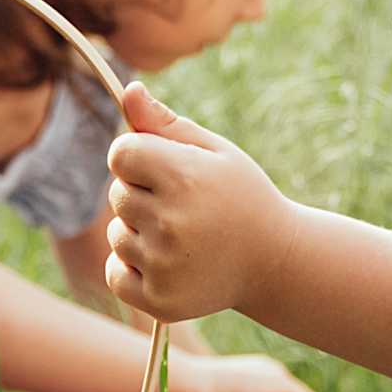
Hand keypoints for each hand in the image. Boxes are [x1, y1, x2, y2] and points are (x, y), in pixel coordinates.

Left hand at [103, 82, 289, 324]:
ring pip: (117, 234)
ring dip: (138, 231)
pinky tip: (166, 262)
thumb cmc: (242, 196)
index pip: (120, 154)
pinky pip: (115, 273)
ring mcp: (163, 266)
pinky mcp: (159, 300)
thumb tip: (127, 91)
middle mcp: (170, 223)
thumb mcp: (215, 152)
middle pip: (117, 194)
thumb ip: (165, 124)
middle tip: (183, 205)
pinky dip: (131, 268)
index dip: (138, 156)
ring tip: (182, 235)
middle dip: (141, 193)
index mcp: (184, 178)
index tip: (162, 166)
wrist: (275, 262)